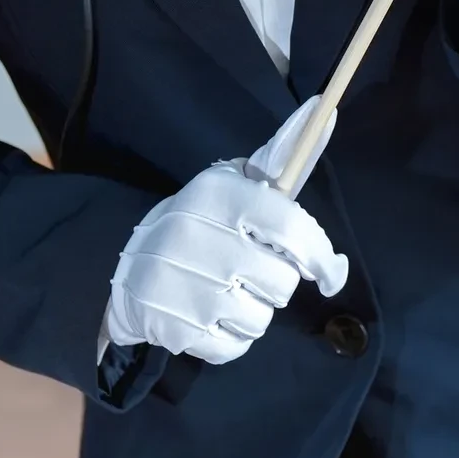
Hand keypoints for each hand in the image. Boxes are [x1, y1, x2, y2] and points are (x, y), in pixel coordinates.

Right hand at [104, 99, 347, 368]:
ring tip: (229, 291)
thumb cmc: (201, 222)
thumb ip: (282, 158)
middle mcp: (197, 237)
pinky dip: (231, 337)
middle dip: (276, 282)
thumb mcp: (233, 182)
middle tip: (253, 270)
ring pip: (259, 319)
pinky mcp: (173, 328)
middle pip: (280, 283)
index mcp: (217, 195)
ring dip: (254, 311)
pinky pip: (233, 347)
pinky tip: (213, 315)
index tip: (327, 271)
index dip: (318, 255)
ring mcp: (182, 287)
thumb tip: (325, 109)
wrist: (131, 269)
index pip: (289, 227)